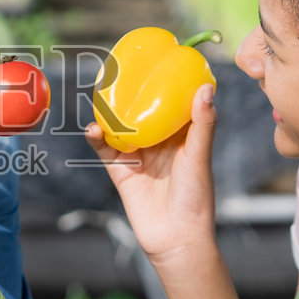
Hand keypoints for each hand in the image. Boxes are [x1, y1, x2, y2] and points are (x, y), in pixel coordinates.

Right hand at [85, 83, 218, 259]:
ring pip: (120, 127)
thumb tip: (206, 88)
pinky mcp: (120, 171)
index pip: (173, 103)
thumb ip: (202, 123)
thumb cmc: (196, 198)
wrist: (176, 238)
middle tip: (118, 71)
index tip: (158, 60)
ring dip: (109, 112)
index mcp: (182, 136)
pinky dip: (97, 137)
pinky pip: (105, 149)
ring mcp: (138, 156)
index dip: (165, 84)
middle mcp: (159, 143)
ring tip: (100, 94)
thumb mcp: (199, 155)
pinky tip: (93, 127)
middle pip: (142, 111)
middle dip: (130, 93)